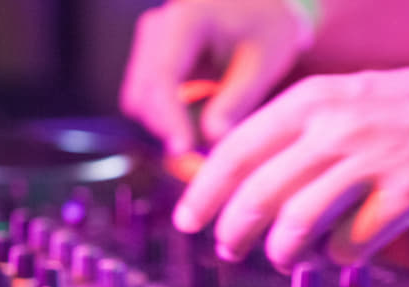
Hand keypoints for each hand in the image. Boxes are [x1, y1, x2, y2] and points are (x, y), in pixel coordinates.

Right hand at [120, 0, 312, 154]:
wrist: (263, 8)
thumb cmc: (267, 28)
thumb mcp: (262, 64)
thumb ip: (237, 101)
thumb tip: (211, 138)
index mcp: (185, 21)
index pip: (163, 77)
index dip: (168, 119)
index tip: (183, 150)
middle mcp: (157, 29)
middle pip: (142, 95)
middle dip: (169, 127)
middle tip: (205, 150)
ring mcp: (150, 44)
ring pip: (141, 103)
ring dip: (170, 125)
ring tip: (212, 125)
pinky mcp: (152, 61)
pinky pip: (150, 102)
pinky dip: (172, 118)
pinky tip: (203, 116)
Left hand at [172, 63, 408, 270]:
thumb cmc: (403, 111)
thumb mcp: (340, 100)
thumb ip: (290, 135)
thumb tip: (237, 184)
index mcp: (311, 100)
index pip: (237, 151)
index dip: (204, 193)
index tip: (187, 221)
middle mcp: (336, 127)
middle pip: (260, 194)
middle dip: (233, 231)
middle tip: (228, 249)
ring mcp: (372, 162)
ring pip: (298, 224)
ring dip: (281, 253)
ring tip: (283, 259)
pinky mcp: (405, 196)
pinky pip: (349, 245)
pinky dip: (335, 259)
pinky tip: (339, 253)